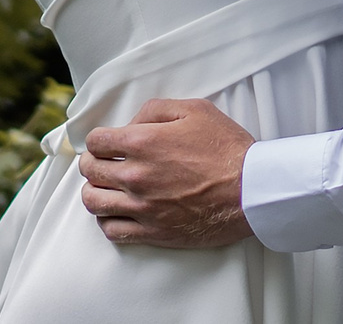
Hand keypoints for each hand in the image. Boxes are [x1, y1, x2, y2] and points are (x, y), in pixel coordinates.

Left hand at [79, 98, 255, 248]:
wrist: (251, 190)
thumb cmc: (226, 148)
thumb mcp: (192, 109)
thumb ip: (153, 110)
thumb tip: (130, 124)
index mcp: (142, 142)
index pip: (95, 141)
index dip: (98, 139)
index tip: (106, 143)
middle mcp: (136, 176)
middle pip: (90, 171)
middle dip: (93, 163)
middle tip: (103, 162)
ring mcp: (144, 208)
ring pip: (94, 203)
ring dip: (95, 191)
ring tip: (105, 187)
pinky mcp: (155, 232)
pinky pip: (113, 231)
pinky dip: (107, 221)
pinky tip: (117, 212)